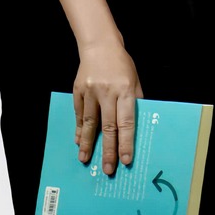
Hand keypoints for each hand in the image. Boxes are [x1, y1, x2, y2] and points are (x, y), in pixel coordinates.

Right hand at [73, 41, 143, 174]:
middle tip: (108, 169)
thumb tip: (135, 127)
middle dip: (108, 150)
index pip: (126, 122)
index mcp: (125, 90)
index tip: (126, 161)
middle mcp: (107, 92)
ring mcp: (91, 91)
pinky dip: (79, 129)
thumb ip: (136, 102)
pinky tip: (79, 141)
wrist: (99, 45)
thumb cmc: (121, 64)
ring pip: (90, 122)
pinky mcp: (78, 90)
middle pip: (108, 126)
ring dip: (87, 143)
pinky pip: (79, 113)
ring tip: (85, 160)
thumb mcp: (135, 80)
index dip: (126, 142)